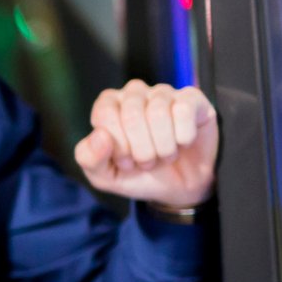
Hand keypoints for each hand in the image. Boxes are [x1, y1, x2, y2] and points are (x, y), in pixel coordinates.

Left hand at [73, 80, 218, 209]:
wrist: (178, 189)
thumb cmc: (138, 176)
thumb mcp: (105, 176)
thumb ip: (89, 158)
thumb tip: (100, 135)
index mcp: (108, 105)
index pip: (104, 114)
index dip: (117, 145)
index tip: (126, 162)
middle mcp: (134, 93)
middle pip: (132, 114)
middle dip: (141, 150)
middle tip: (147, 163)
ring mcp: (163, 93)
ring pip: (159, 112)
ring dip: (163, 147)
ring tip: (164, 156)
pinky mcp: (191, 98)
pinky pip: (184, 110)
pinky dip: (183, 137)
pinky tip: (183, 143)